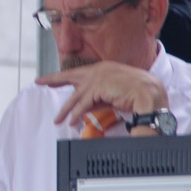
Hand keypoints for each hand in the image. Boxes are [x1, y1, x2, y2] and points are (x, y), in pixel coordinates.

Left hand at [36, 61, 168, 127]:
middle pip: (70, 76)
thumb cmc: (139, 92)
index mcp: (104, 69)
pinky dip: (76, 114)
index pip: (80, 73)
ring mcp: (97, 78)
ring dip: (65, 110)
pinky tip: (71, 121)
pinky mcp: (97, 88)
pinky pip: (83, 105)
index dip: (64, 76)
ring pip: (75, 96)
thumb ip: (98, 97)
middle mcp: (98, 71)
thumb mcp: (114, 93)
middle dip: (53, 80)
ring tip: (57, 120)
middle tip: (40, 82)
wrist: (150, 93)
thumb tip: (84, 108)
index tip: (51, 79)